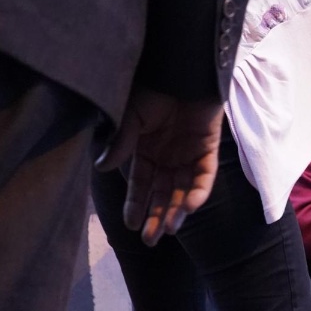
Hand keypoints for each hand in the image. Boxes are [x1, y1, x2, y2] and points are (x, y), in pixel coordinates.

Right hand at [96, 86, 221, 245]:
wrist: (182, 69)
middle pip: (162, 193)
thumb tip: (101, 168)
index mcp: (145, 150)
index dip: (136, 205)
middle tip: (150, 241)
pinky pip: (204, 176)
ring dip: (176, 211)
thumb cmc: (152, 87)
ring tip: (168, 231)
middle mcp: (167, 156)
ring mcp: (188, 154)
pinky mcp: (208, 149)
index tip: (130, 226)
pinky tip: (188, 208)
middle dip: (155, 216)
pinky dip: (197, 192)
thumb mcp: (130, 117)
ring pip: (183, 190)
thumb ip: (120, 143)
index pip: (140, 184)